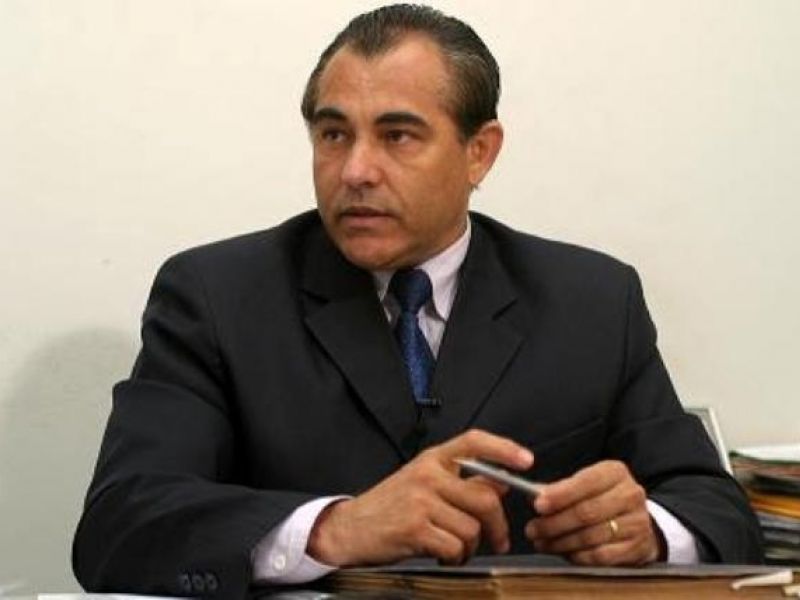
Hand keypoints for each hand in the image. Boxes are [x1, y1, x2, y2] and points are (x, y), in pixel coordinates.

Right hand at [307, 429, 533, 566]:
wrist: (350, 528)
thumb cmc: (390, 506)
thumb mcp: (423, 482)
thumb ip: (459, 480)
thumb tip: (500, 484)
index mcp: (432, 459)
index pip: (474, 442)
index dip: (503, 449)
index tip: (527, 460)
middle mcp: (428, 474)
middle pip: (485, 497)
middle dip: (498, 526)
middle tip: (499, 540)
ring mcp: (421, 501)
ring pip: (472, 528)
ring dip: (471, 547)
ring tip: (456, 548)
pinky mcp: (415, 528)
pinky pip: (455, 547)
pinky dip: (456, 557)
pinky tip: (444, 555)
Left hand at [525, 460, 661, 565]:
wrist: (638, 520)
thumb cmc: (603, 498)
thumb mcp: (586, 484)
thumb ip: (562, 489)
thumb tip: (535, 496)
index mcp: (615, 472)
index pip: (585, 482)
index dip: (560, 495)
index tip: (538, 505)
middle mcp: (631, 494)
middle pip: (586, 512)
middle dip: (554, 523)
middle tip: (533, 530)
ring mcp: (638, 522)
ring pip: (592, 536)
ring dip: (561, 542)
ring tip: (542, 543)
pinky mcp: (639, 547)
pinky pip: (602, 556)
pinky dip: (579, 556)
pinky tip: (565, 553)